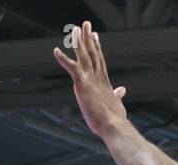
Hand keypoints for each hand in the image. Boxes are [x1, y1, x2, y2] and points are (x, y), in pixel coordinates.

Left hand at [52, 21, 127, 137]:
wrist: (113, 125)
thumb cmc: (114, 119)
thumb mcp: (117, 104)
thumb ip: (117, 95)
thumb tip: (122, 90)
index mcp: (104, 82)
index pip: (99, 61)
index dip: (96, 47)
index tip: (95, 36)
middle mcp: (98, 77)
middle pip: (93, 53)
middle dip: (89, 38)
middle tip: (86, 24)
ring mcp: (90, 79)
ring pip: (84, 56)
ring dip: (79, 42)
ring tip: (75, 29)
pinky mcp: (82, 84)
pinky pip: (71, 67)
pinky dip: (63, 58)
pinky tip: (56, 50)